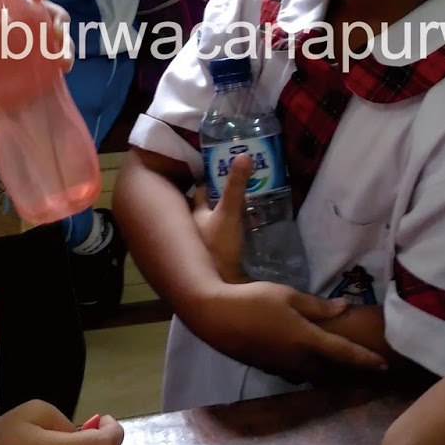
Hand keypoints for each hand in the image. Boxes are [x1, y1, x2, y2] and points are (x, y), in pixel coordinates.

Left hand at [0, 0, 72, 71]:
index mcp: (6, 2)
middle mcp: (26, 14)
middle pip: (48, 6)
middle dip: (57, 16)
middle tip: (55, 29)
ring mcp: (39, 35)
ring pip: (59, 30)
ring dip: (65, 40)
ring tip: (62, 57)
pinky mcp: (46, 54)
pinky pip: (61, 51)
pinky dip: (65, 57)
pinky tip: (63, 67)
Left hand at [192, 154, 249, 282]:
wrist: (220, 289)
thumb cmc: (219, 249)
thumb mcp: (229, 214)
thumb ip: (237, 186)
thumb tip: (244, 155)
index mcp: (194, 214)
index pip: (202, 190)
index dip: (212, 179)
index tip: (227, 170)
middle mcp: (195, 227)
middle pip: (209, 206)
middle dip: (221, 197)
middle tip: (241, 186)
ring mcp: (205, 243)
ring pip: (216, 222)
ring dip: (227, 215)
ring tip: (250, 204)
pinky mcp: (216, 257)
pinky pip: (225, 237)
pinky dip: (234, 231)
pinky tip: (249, 230)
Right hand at [195, 279, 387, 383]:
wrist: (215, 317)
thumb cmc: (254, 300)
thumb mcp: (288, 295)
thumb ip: (317, 306)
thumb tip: (345, 308)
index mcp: (307, 339)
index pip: (344, 353)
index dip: (366, 360)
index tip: (384, 366)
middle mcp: (298, 359)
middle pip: (331, 370)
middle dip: (347, 369)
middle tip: (362, 363)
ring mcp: (282, 367)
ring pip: (312, 373)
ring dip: (326, 370)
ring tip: (337, 362)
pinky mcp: (269, 369)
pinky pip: (295, 372)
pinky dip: (307, 368)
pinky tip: (305, 356)